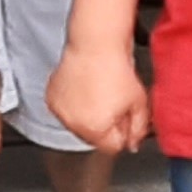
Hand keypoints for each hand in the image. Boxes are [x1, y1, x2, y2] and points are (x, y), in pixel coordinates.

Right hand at [46, 40, 151, 155]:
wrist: (96, 44)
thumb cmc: (116, 68)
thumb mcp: (139, 102)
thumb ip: (139, 128)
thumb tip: (134, 143)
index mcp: (95, 130)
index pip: (112, 147)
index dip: (124, 133)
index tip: (126, 119)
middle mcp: (73, 124)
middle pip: (94, 137)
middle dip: (106, 124)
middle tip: (115, 102)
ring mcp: (60, 111)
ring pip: (79, 124)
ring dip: (89, 115)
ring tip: (100, 92)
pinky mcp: (52, 98)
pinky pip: (66, 110)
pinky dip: (75, 103)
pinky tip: (86, 88)